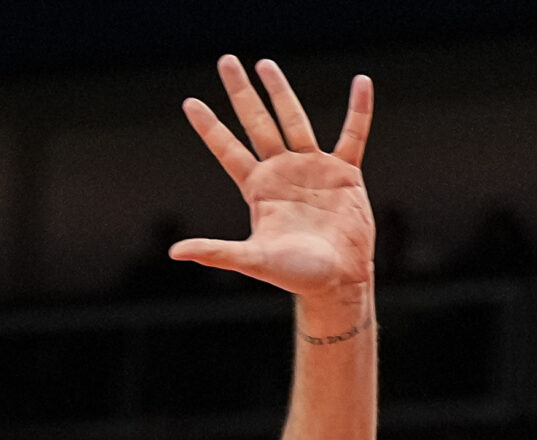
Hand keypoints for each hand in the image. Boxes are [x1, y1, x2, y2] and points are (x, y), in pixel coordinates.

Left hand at [174, 57, 375, 309]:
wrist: (337, 281)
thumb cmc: (294, 275)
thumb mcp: (252, 260)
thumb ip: (216, 252)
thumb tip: (175, 252)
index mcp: (258, 190)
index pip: (227, 150)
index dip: (209, 127)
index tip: (190, 102)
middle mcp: (282, 173)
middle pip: (257, 123)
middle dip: (241, 93)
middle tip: (226, 61)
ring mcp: (312, 169)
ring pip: (295, 120)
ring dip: (281, 92)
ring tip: (266, 63)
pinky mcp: (345, 173)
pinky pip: (353, 135)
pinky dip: (359, 110)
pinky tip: (361, 82)